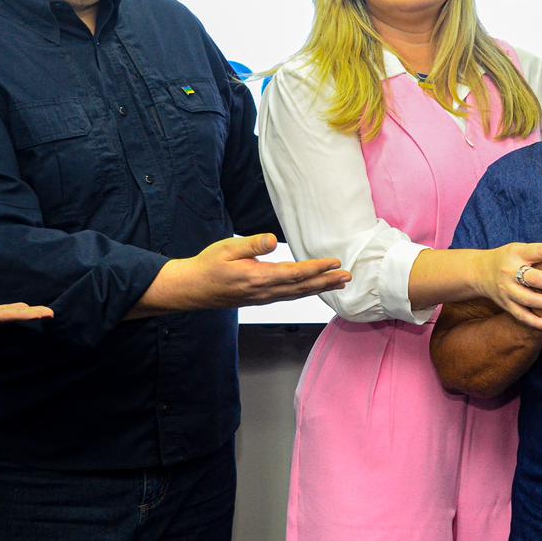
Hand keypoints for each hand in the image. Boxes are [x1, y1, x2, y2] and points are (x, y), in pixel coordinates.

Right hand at [146, 234, 351, 313]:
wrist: (192, 289)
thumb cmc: (209, 265)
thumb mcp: (227, 249)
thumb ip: (251, 245)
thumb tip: (272, 240)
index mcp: (257, 278)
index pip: (295, 274)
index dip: (317, 269)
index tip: (335, 263)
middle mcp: (264, 292)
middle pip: (302, 288)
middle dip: (327, 282)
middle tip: (349, 277)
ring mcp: (264, 298)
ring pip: (298, 294)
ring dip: (321, 288)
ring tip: (340, 282)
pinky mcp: (262, 299)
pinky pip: (290, 296)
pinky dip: (307, 292)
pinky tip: (316, 288)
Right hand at [470, 243, 541, 331]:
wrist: (481, 272)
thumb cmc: (511, 259)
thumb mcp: (525, 250)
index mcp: (518, 252)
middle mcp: (510, 270)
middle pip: (535, 277)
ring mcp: (507, 289)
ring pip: (529, 298)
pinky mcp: (506, 304)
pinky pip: (521, 315)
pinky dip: (536, 322)